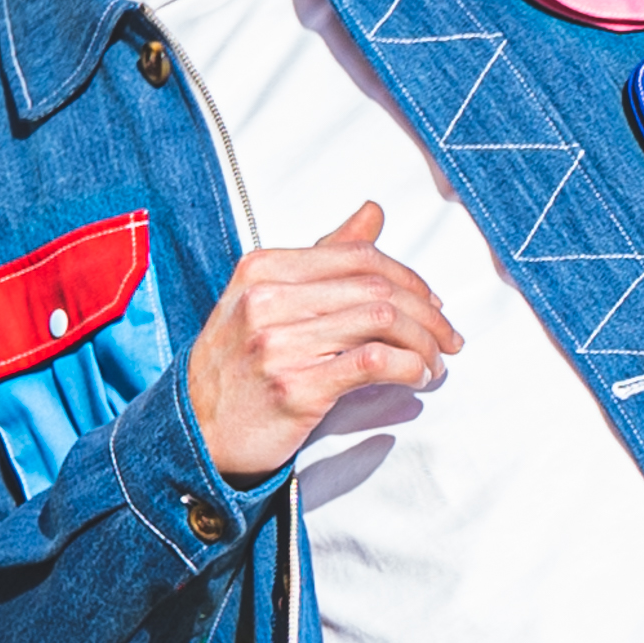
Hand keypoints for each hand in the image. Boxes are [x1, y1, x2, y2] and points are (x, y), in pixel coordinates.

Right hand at [183, 201, 458, 477]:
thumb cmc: (238, 363)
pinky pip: (373, 362)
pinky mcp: (295, 388)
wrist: (196, 430)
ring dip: (424, 343)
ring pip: (381, 321)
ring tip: (434, 362)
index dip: (409, 278)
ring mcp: (278, 344)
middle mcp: (266, 300)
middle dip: (427, 313)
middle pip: (376, 288)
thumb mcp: (267, 298)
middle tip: (448, 337)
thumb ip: (323, 257)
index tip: (432, 303)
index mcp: (262, 269)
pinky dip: (408, 367)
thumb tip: (373, 212)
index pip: (358, 257)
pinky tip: (416, 378)